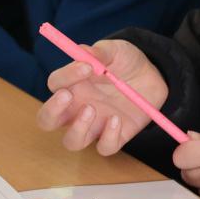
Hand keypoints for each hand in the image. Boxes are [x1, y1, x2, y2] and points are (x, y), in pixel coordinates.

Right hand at [36, 39, 167, 154]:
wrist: (151, 76)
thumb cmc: (126, 62)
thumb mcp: (116, 51)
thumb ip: (101, 52)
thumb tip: (85, 52)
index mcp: (72, 84)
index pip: (55, 84)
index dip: (66, 76)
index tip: (87, 66)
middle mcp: (77, 108)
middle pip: (47, 120)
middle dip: (52, 111)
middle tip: (68, 96)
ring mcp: (94, 125)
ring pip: (71, 141)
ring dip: (77, 128)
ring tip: (92, 109)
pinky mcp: (114, 137)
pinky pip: (104, 147)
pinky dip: (108, 136)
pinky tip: (117, 119)